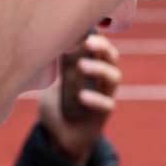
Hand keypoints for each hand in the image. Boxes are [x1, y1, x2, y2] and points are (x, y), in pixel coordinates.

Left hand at [37, 31, 119, 164]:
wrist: (58, 137)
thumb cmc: (57, 105)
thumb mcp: (53, 83)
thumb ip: (57, 68)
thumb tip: (51, 43)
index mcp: (92, 67)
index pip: (100, 46)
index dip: (97, 36)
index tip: (84, 29)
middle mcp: (101, 79)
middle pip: (112, 57)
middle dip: (103, 47)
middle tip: (88, 42)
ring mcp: (104, 96)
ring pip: (114, 78)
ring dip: (100, 69)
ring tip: (82, 66)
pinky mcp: (102, 115)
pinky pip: (106, 105)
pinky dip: (95, 99)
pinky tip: (81, 97)